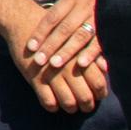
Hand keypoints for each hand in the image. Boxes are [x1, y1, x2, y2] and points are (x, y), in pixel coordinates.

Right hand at [6, 0, 107, 115]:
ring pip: (68, 102)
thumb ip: (92, 53)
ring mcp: (51, 73)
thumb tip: (106, 69)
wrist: (24, 22)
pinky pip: (47, 101)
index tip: (98, 96)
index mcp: (80, 56)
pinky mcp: (34, 78)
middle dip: (88, 105)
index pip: (99, 82)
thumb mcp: (75, 38)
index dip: (101, 93)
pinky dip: (52, 107)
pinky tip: (53, 104)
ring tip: (71, 106)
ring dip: (71, 108)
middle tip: (86, 106)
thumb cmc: (53, 30)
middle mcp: (68, 66)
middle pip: (85, 95)